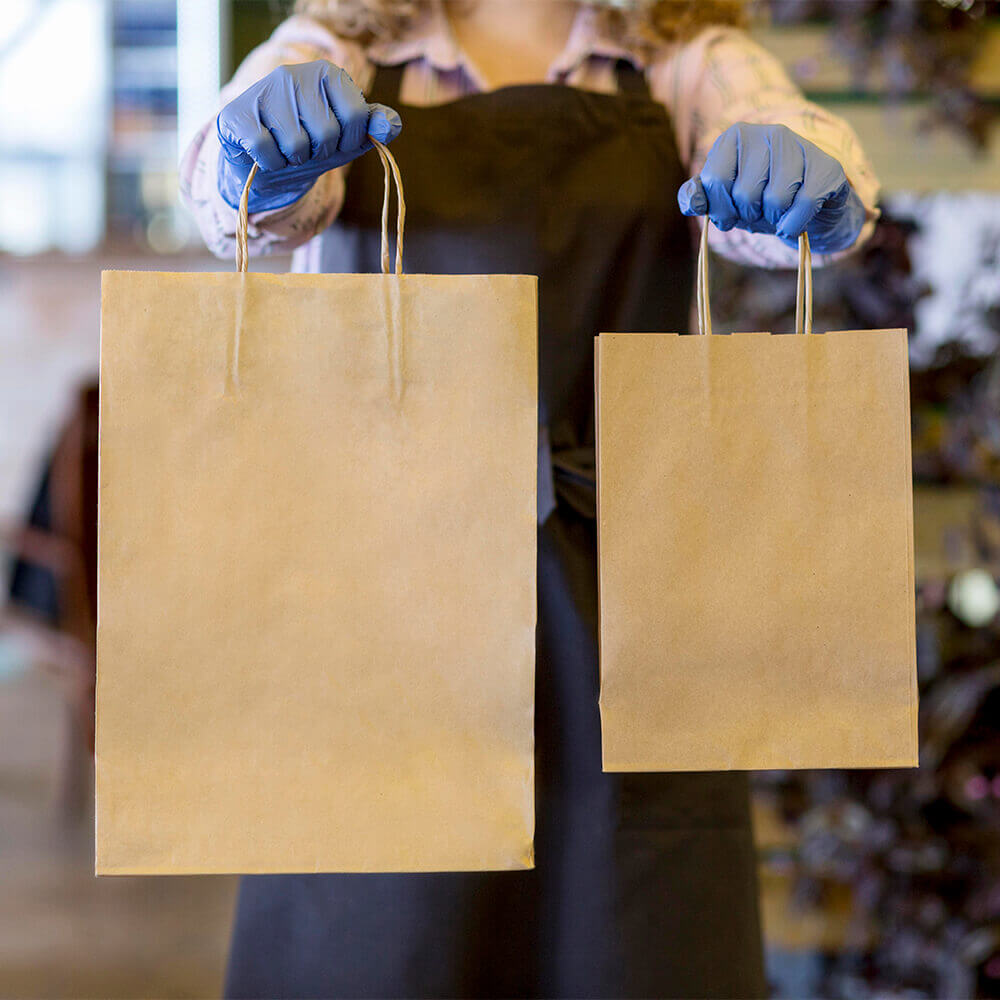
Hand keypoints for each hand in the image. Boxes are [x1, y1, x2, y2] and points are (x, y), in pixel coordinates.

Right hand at [216, 59, 401, 211]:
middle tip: (306, 147)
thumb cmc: (311, 146)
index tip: (336, 141)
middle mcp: (294, 74)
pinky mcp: (236, 114)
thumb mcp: (348, 138)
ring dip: (294, 160)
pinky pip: (267, 151)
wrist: (266, 163)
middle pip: (327, 133)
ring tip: (285, 150)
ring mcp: (263, 90)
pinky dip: (270, 164)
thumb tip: (391, 126)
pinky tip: (264, 153)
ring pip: (296, 145)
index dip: (349, 141)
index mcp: (327, 74)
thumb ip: (373, 127)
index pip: (357, 117)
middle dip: (319, 153)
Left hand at [677, 123, 865, 253]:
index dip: (720, 209)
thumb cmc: (760, 201)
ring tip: (778, 213)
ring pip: (775, 200)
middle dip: (749, 215)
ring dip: (774, 220)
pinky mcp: (827, 167)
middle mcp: (768, 132)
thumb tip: (691, 202)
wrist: (808, 209)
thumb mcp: (724, 200)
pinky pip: (803, 205)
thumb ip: (698, 197)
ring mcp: (800, 145)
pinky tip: (796, 220)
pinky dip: (794, 224)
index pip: (714, 181)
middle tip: (759, 212)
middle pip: (744, 193)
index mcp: (735, 137)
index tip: (730, 212)